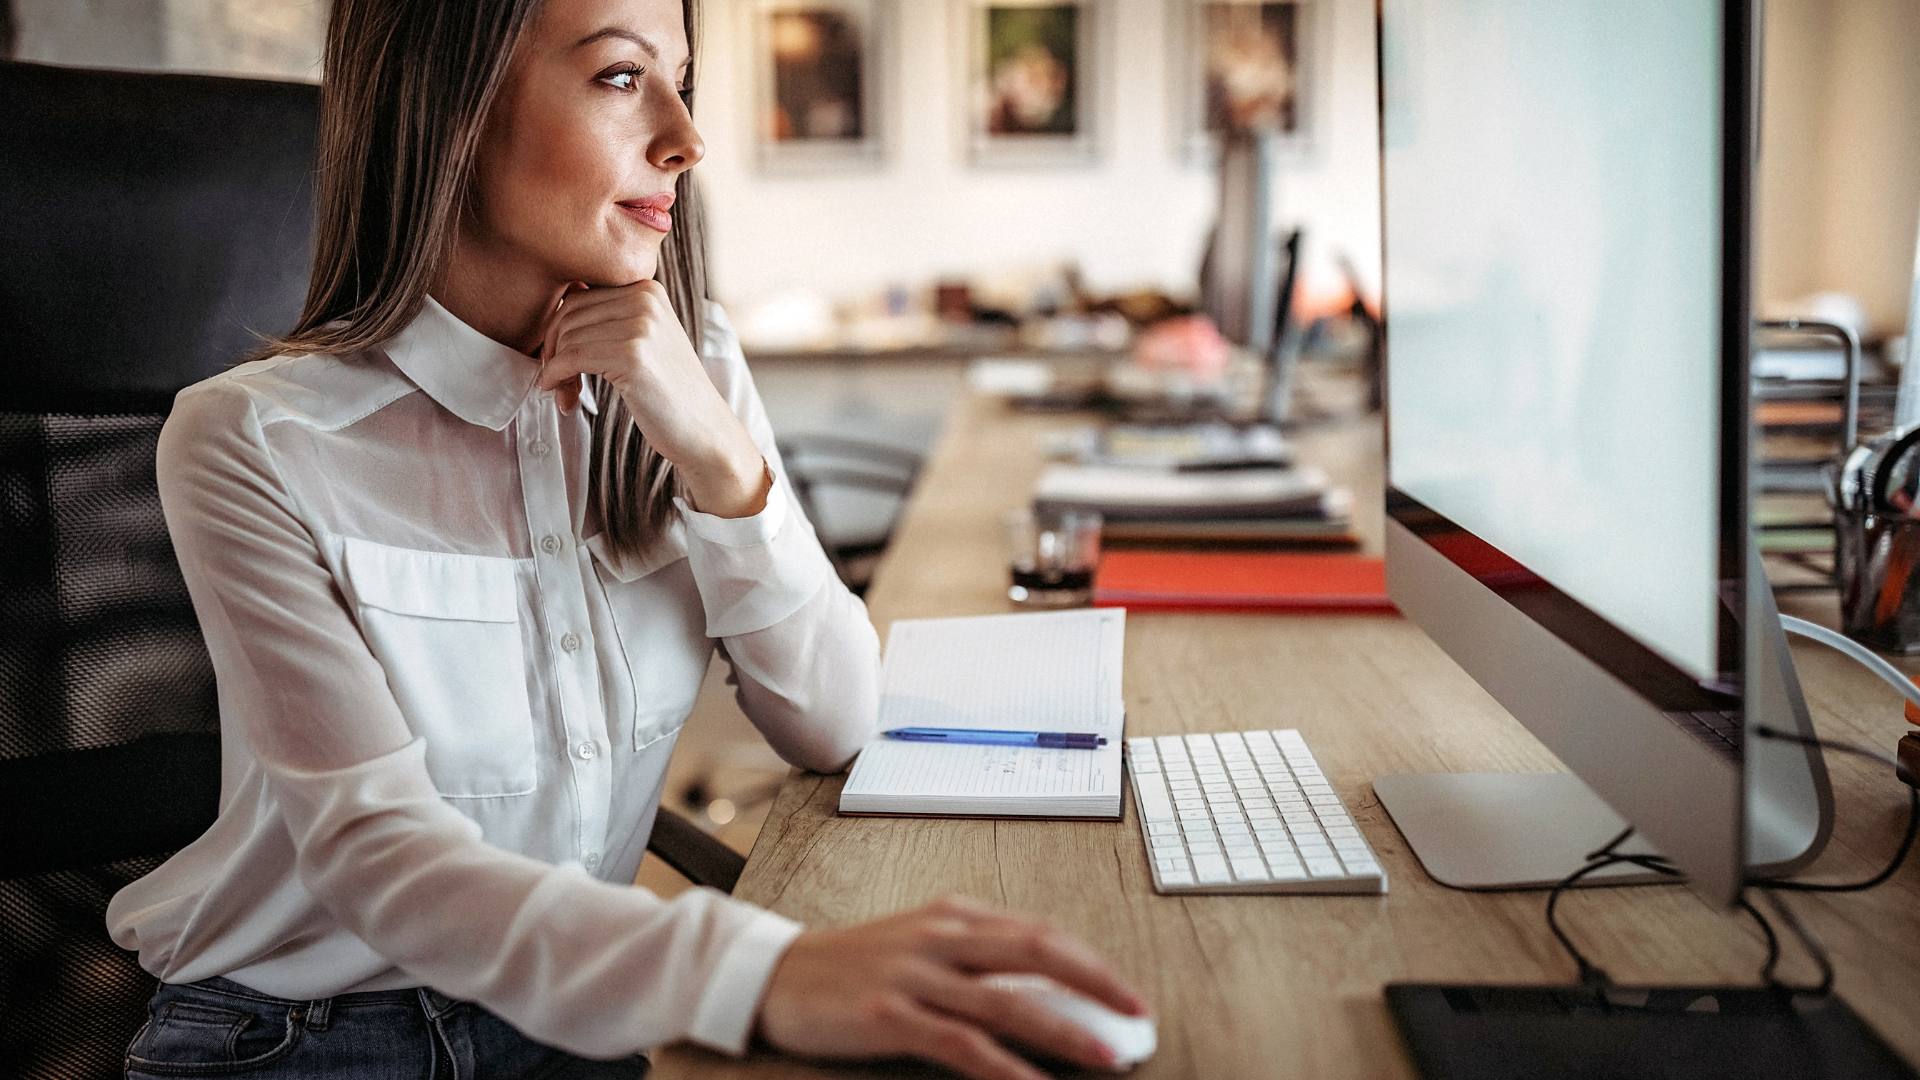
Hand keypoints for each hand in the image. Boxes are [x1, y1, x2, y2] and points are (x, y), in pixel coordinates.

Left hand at [534, 280, 768, 516]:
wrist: (704, 430)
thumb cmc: (667, 391)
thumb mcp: (643, 339)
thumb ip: (609, 318)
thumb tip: (555, 307)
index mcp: (647, 288)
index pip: (577, 295)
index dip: (558, 331)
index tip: (560, 362)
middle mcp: (644, 298)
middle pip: (568, 314)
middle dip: (553, 349)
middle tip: (559, 382)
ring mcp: (640, 325)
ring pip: (566, 337)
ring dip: (555, 370)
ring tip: (567, 394)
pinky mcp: (631, 355)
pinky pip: (571, 358)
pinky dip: (556, 378)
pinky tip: (564, 398)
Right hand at [756, 895, 1151, 1079]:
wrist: (773, 974)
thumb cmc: (853, 965)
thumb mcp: (920, 945)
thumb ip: (976, 959)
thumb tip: (1047, 991)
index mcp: (954, 914)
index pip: (1042, 932)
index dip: (1092, 964)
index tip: (1127, 995)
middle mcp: (941, 934)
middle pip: (1038, 952)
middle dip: (1097, 986)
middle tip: (1138, 1017)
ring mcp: (915, 973)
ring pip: (1007, 1001)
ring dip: (1064, 1032)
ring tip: (1105, 1057)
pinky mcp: (889, 1014)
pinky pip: (960, 1045)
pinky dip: (1003, 1069)